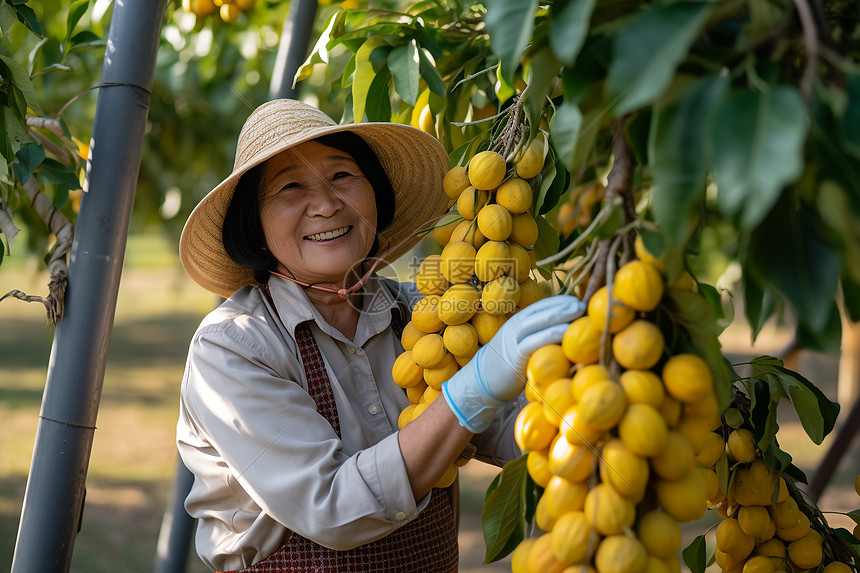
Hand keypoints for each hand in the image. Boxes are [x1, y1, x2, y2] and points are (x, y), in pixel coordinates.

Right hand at [442, 295, 584, 432]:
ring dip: (559, 315)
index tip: (576, 300)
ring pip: (537, 322)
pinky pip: (534, 341)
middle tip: (582, 304)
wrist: (483, 382)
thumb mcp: (521, 346)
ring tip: (579, 313)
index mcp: (517, 322)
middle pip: (540, 311)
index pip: (539, 306)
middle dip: (562, 305)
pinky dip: (551, 334)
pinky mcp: (514, 356)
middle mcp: (514, 327)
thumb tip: (566, 332)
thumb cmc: (509, 366)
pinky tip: (566, 332)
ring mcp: (513, 340)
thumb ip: (537, 337)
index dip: (558, 301)